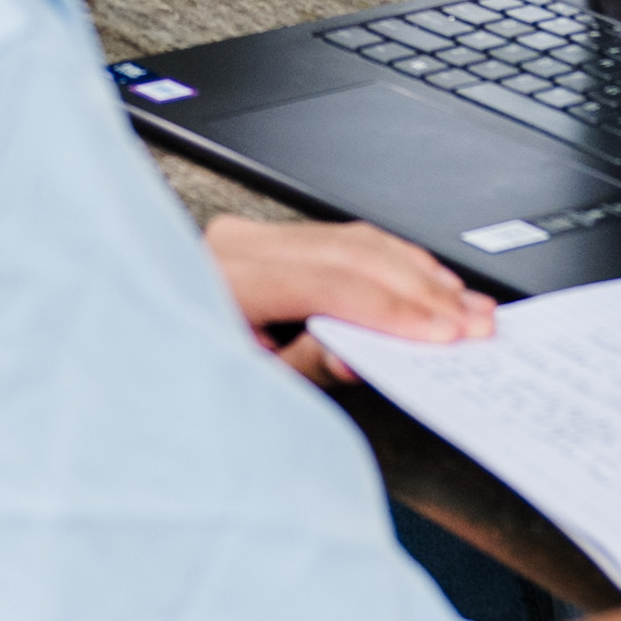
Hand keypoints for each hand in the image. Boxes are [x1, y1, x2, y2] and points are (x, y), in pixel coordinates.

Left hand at [205, 213, 495, 383]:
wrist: (147, 352)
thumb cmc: (190, 379)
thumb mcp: (250, 385)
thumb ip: (308, 364)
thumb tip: (364, 354)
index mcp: (225, 277)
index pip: (328, 283)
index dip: (392, 309)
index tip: (441, 335)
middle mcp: (239, 243)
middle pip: (352, 254)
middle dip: (421, 292)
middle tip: (473, 323)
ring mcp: (255, 234)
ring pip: (358, 240)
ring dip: (419, 275)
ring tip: (467, 308)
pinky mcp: (271, 238)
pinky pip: (346, 239)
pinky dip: (395, 262)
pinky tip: (430, 283)